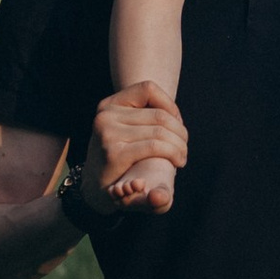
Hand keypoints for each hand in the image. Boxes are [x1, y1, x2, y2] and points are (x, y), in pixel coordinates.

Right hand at [84, 80, 187, 211]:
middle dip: (179, 131)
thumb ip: (145, 117)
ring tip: (182, 157)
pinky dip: (172, 153)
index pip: (148, 88)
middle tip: (184, 147)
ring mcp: (108, 133)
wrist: (95, 190)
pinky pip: (154, 147)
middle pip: (159, 115)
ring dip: (179, 145)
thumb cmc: (119, 158)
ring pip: (160, 131)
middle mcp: (106, 115)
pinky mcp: (114, 153)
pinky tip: (177, 162)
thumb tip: (175, 115)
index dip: (170, 105)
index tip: (177, 124)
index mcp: (109, 105)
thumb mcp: (125, 131)